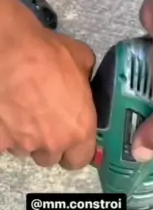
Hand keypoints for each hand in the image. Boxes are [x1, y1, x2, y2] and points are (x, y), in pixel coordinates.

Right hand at [0, 0, 96, 167]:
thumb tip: (85, 80)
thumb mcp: (83, 61)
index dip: (74, 151)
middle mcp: (53, 143)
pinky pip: (4, 144)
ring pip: (25, 150)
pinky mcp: (0, 139)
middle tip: (43, 122)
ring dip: (25, 138)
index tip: (70, 142)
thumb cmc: (48, 54)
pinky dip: (4, 133)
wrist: (11, 49)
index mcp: (79, 130)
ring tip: (21, 114)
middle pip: (50, 158)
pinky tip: (5, 115)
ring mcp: (24, 144)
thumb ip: (87, 81)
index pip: (80, 160)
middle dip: (48, 144)